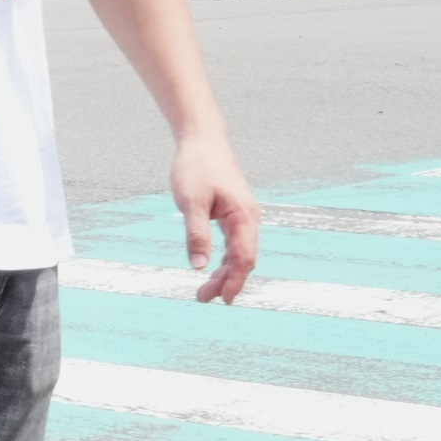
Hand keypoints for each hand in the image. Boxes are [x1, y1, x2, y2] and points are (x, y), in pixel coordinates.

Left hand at [172, 126, 257, 303]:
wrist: (202, 140)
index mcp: (243, 216)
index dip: (234, 281)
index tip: (221, 300)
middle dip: (227, 281)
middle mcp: (249, 218)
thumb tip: (198, 266)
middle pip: (244, 259)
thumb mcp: (191, 202)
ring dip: (225, 272)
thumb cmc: (196, 167)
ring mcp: (244, 216)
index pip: (244, 258)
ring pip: (240, 253)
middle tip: (202, 298)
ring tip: (204, 290)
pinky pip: (235, 243)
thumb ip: (196, 233)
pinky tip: (212, 269)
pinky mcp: (235, 213)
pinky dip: (225, 259)